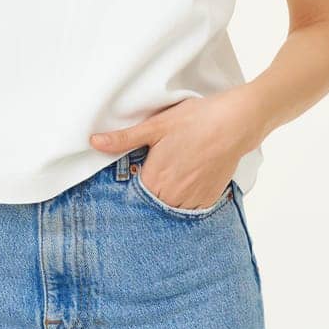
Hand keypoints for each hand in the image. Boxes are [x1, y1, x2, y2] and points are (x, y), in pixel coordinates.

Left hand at [88, 89, 265, 209]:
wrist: (234, 123)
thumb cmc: (194, 121)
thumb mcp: (155, 126)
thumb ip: (123, 139)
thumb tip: (94, 142)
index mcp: (154, 179)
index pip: (134, 194)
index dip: (135, 181)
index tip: (140, 171)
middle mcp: (172, 196)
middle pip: (153, 201)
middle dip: (152, 188)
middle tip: (162, 166)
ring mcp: (193, 200)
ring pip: (172, 206)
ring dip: (170, 195)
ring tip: (177, 170)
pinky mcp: (210, 199)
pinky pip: (192, 207)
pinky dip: (188, 197)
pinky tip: (191, 177)